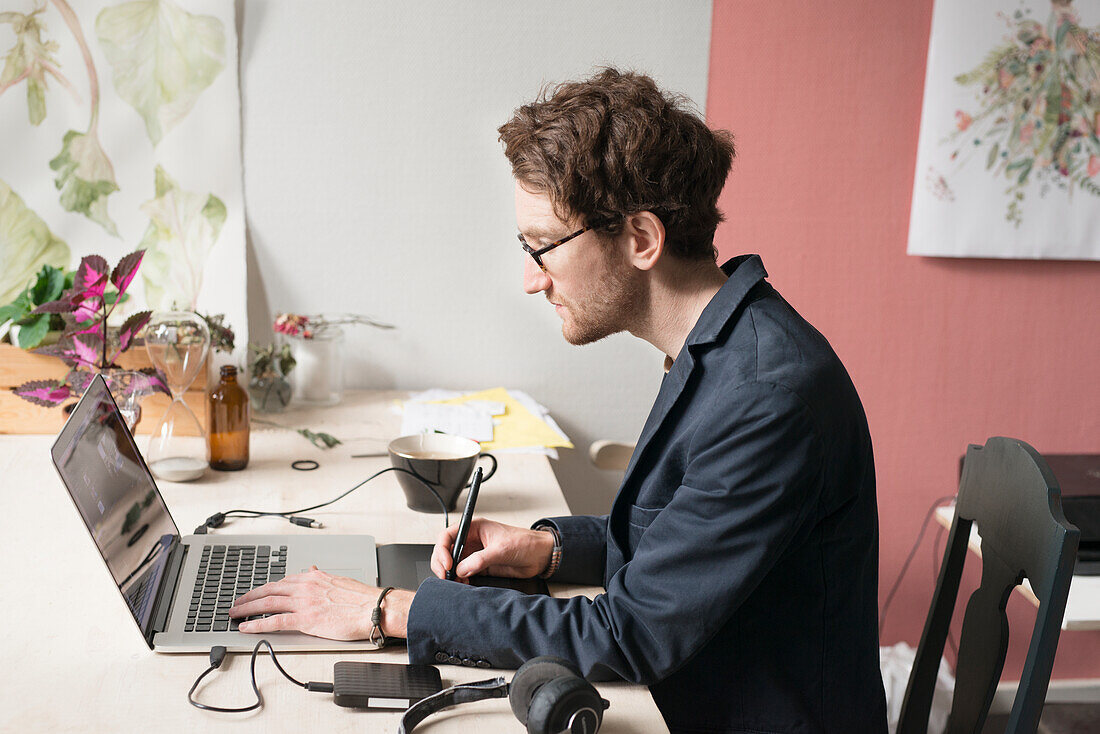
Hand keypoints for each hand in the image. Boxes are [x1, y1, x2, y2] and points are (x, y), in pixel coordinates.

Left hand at [228, 566, 412, 639]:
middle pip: (268, 590)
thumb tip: (312, 569)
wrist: (373, 608)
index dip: (264, 588)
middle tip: (235, 603)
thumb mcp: (338, 579)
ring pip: (267, 603)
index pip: (281, 581)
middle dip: (248, 597)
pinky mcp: (305, 619)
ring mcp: (303, 603)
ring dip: (246, 609)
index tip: (255, 593)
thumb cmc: (360, 598)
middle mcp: (305, 587)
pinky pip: (274, 621)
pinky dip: (257, 624)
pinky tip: (246, 627)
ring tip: (234, 614)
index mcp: (313, 577)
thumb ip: (321, 576)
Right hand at [430, 518, 553, 580]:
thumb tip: (461, 569)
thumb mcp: (501, 549)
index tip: (448, 563)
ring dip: (451, 574)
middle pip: (446, 550)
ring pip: (453, 564)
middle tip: (447, 576)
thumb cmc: (524, 543)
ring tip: (456, 582)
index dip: (443, 549)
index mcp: (474, 528)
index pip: (448, 535)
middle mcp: (472, 540)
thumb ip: (480, 560)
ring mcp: (475, 554)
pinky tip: (464, 583)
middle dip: (443, 564)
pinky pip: (463, 573)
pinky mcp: (480, 566)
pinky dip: (460, 579)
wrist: (540, 556)